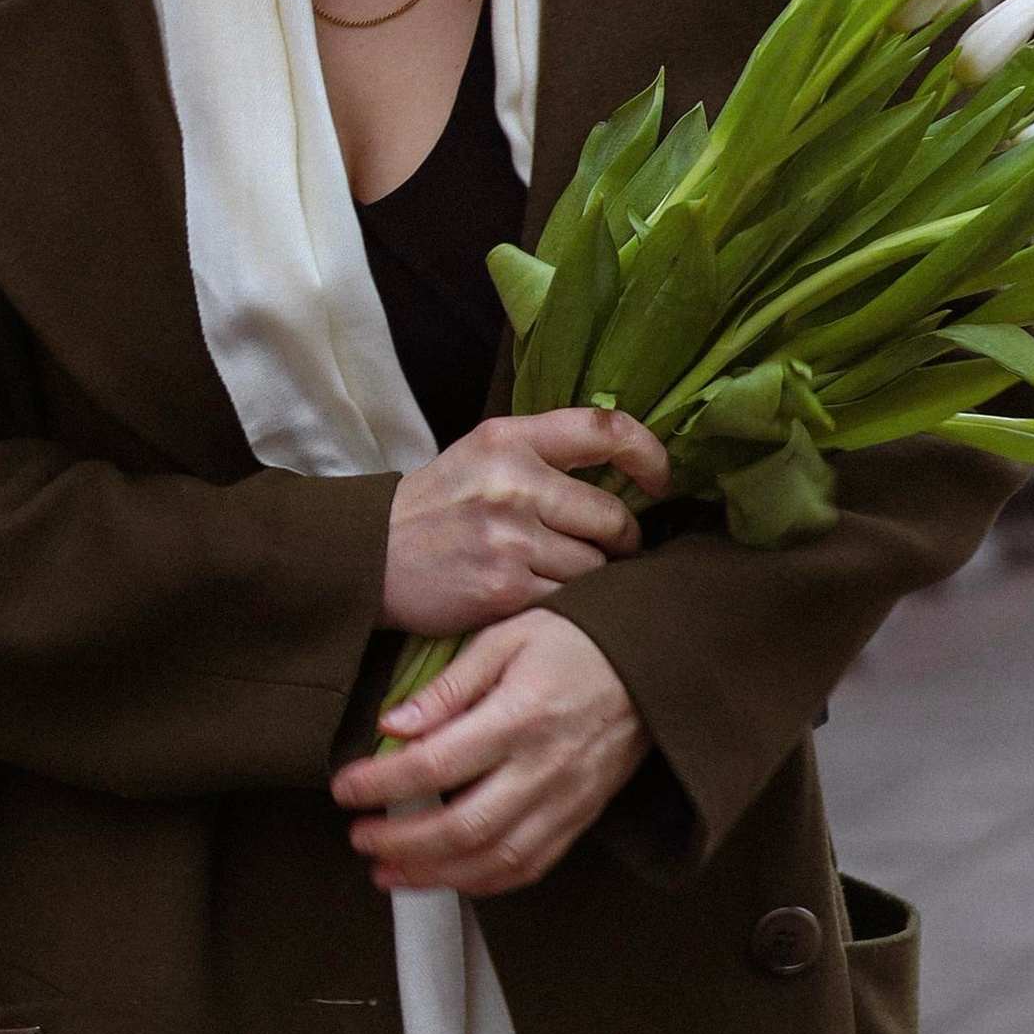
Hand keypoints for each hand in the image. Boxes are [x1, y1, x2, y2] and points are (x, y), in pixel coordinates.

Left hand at [332, 610, 651, 897]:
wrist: (654, 664)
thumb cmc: (574, 641)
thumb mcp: (507, 637)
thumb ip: (449, 686)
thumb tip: (393, 725)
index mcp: (520, 716)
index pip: (436, 764)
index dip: (381, 783)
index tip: (345, 788)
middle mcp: (544, 768)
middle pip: (463, 827)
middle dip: (401, 842)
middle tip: (359, 837)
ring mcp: (566, 800)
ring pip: (495, 861)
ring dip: (434, 875)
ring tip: (387, 871)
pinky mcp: (580, 819)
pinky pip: (529, 867)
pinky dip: (482, 881)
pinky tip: (445, 876)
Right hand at [379, 409, 668, 636]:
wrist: (371, 558)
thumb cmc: (436, 506)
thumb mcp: (481, 454)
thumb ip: (544, 452)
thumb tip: (627, 463)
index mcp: (509, 439)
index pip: (606, 429)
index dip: (650, 454)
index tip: (663, 480)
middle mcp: (514, 483)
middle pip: (612, 516)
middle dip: (621, 539)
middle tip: (609, 549)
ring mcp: (510, 539)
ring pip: (596, 565)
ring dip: (594, 577)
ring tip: (567, 575)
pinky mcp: (505, 589)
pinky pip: (570, 600)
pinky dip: (568, 604)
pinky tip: (547, 598)